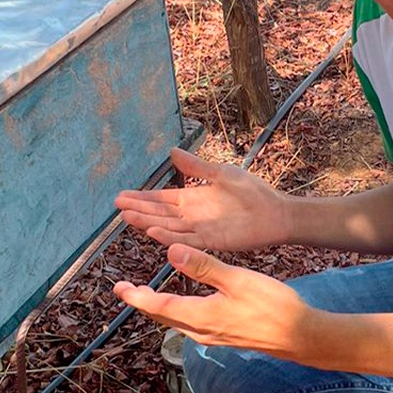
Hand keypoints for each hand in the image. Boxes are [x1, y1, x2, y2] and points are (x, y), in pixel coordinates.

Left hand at [114, 244, 311, 358]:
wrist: (300, 336)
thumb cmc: (272, 306)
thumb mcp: (237, 280)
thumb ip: (203, 266)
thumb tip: (170, 252)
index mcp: (200, 316)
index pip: (158, 307)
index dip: (136, 297)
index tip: (118, 289)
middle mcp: (201, 331)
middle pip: (163, 317)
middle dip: (143, 302)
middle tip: (126, 290)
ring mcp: (214, 337)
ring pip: (177, 322)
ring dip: (160, 308)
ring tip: (149, 295)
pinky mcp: (226, 336)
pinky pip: (192, 325)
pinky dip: (179, 312)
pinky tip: (186, 304)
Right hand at [115, 148, 291, 251]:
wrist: (275, 212)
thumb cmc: (252, 192)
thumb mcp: (220, 173)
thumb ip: (195, 167)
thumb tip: (172, 151)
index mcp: (192, 198)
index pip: (161, 198)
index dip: (142, 198)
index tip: (122, 196)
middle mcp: (192, 215)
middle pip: (159, 213)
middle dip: (139, 209)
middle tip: (117, 206)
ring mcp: (200, 229)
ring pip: (168, 227)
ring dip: (148, 222)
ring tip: (128, 217)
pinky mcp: (211, 240)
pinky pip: (186, 239)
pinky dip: (170, 236)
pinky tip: (153, 232)